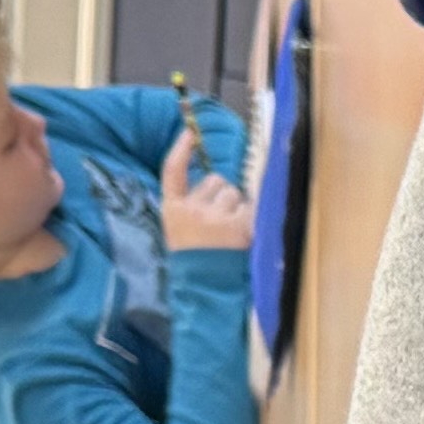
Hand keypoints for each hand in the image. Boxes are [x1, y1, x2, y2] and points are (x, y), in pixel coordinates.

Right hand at [156, 117, 252, 252]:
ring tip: (231, 231)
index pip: (172, 171)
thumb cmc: (195, 261)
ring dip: (237, 206)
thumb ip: (191, 207)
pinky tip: (244, 232)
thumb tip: (216, 183)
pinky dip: (251, 216)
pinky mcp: (238, 227)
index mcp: (172, 210)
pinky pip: (250, 207)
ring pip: (234, 192)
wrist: (205, 290)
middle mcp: (192, 209)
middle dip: (222, 194)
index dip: (181, 149)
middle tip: (221, 222)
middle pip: (215, 180)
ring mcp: (215, 217)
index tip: (190, 133)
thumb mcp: (181, 232)